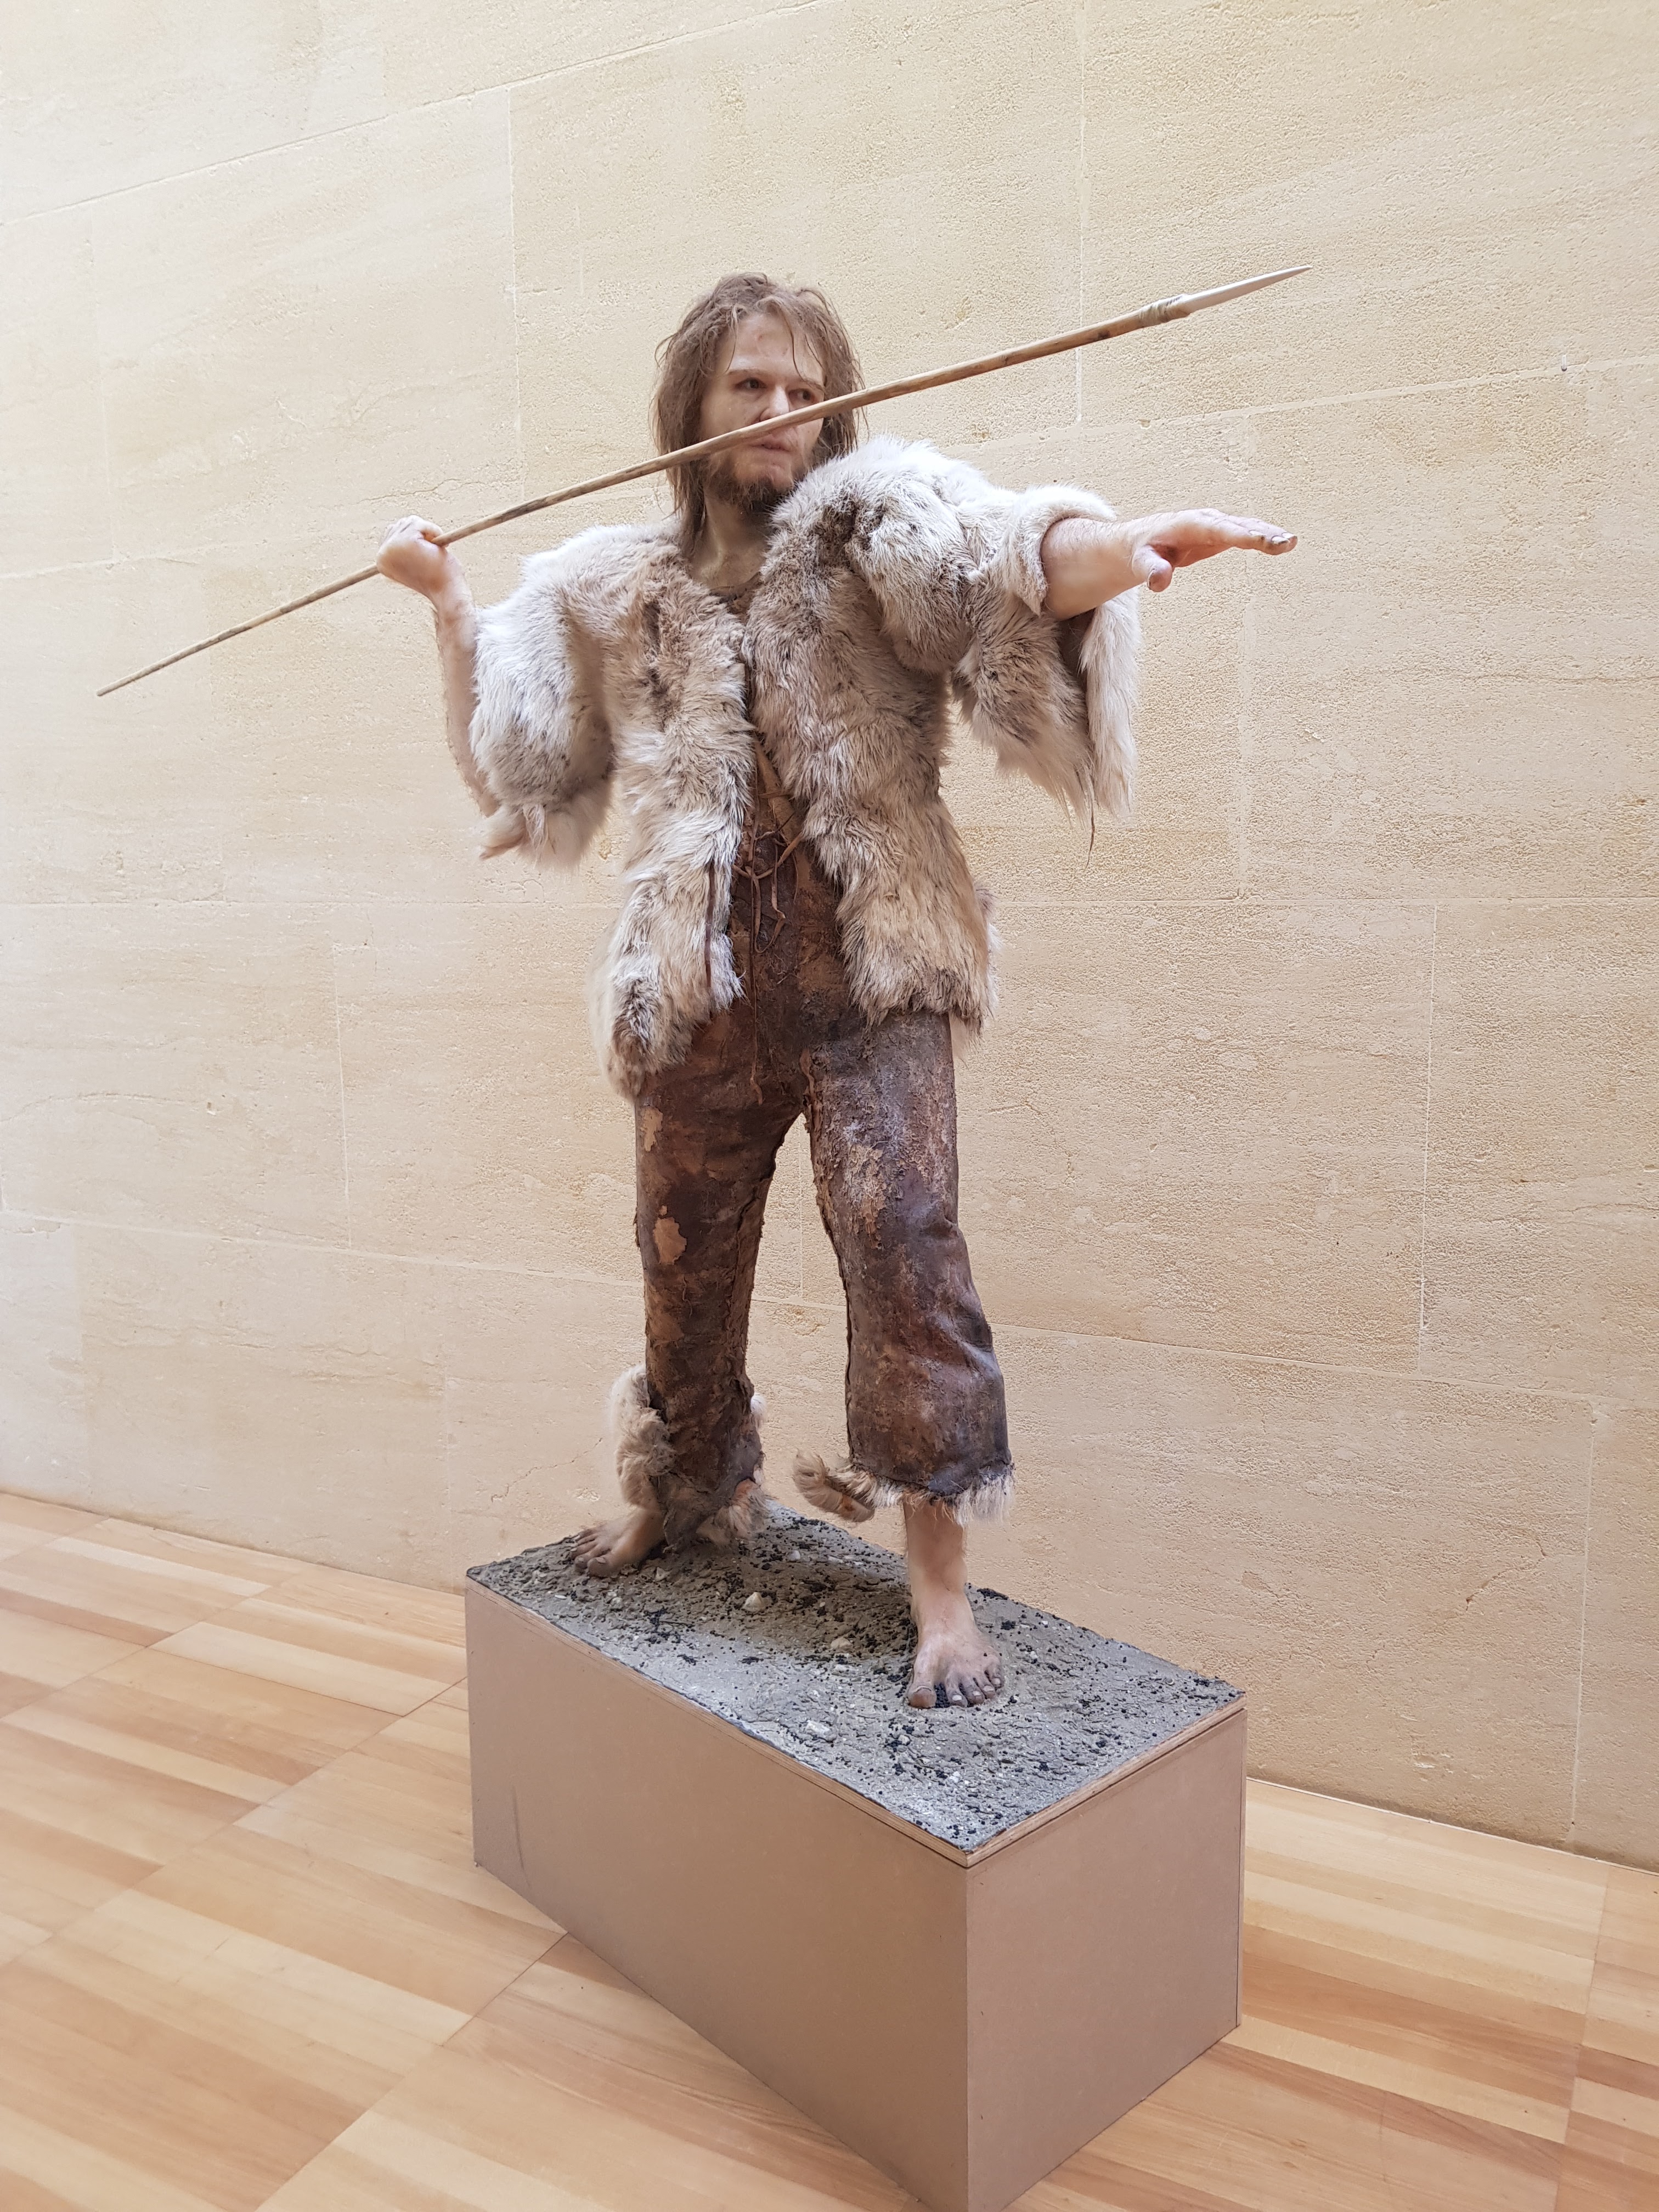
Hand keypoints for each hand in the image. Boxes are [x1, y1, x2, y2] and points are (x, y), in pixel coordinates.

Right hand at [376, 514, 466, 607]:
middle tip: (429, 553)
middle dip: (419, 534)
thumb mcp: (413, 559)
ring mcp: (392, 547)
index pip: (391, 533)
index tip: (422, 553)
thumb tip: (400, 526)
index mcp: (382, 561)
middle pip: (400, 524)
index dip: (412, 538)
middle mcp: (382, 554)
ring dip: (427, 533)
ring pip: (411, 522)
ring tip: (432, 552)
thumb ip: (402, 545)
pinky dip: (434, 531)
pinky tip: (436, 548)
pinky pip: (421, 524)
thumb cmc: (436, 578)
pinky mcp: (406, 541)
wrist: (446, 591)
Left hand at [1124, 509, 1295, 591]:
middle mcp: (1207, 521)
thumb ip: (1151, 570)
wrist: (1138, 541)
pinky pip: (1246, 533)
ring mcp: (1215, 527)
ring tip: (1292, 542)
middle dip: (1264, 533)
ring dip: (1270, 534)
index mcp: (1190, 525)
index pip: (1220, 530)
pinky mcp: (1220, 534)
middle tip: (1289, 542)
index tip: (1264, 541)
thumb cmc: (1140, 551)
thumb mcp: (1139, 562)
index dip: (1243, 535)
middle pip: (1240, 526)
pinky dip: (1264, 537)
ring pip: (1247, 527)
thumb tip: (1160, 581)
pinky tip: (1283, 543)